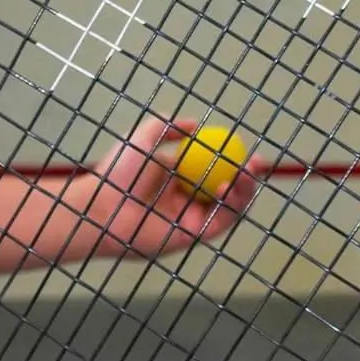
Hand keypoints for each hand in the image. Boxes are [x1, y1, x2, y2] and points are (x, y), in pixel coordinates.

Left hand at [78, 117, 264, 259]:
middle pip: (227, 189)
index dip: (232, 160)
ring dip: (244, 190)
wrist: (101, 206)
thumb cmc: (117, 173)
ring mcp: (190, 218)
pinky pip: (219, 222)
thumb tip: (196, 124)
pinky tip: (228, 188)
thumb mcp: (143, 138)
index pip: (212, 169)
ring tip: (247, 173)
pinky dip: (231, 207)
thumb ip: (168, 127)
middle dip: (247, 177)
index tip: (245, 147)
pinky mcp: (191, 236)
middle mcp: (187, 199)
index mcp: (177, 178)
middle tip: (258, 162)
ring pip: (228, 207)